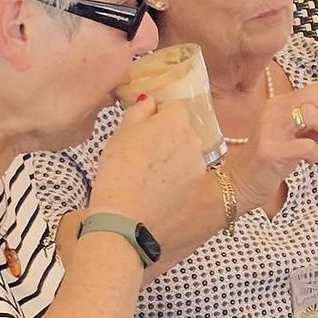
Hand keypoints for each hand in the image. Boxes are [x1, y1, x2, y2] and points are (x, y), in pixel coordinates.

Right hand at [88, 95, 211, 236]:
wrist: (126, 216)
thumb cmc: (117, 171)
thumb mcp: (121, 133)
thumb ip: (139, 111)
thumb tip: (149, 100)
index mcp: (175, 122)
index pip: (174, 107)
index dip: (158, 116)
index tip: (144, 128)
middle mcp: (193, 140)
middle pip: (182, 130)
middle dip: (167, 136)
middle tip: (142, 153)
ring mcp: (199, 165)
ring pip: (186, 153)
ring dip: (173, 158)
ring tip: (148, 174)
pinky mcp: (198, 187)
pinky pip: (188, 175)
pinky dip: (177, 178)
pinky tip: (158, 189)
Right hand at [225, 84, 317, 191]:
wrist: (241, 183)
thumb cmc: (272, 160)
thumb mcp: (298, 136)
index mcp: (279, 104)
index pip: (315, 89)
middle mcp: (272, 111)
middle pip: (314, 96)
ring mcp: (269, 130)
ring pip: (310, 113)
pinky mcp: (271, 151)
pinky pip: (306, 145)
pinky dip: (316, 153)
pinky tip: (310, 160)